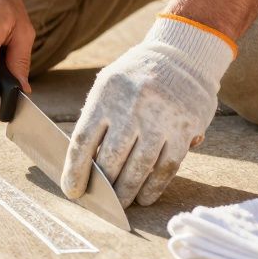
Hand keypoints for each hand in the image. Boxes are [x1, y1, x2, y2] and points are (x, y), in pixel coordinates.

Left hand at [61, 16, 234, 206]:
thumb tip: (83, 164)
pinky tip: (145, 196)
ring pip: (139, 168)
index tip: (72, 191)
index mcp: (107, 95)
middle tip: (99, 199)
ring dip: (127, 191)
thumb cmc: (136, 78)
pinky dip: (154, 187)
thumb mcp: (108, 86)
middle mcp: (132, 107)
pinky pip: (166, 167)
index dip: (75, 171)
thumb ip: (96, 120)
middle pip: (111, 159)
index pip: (83, 141)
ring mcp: (161, 119)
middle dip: (103, 186)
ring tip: (121, 203)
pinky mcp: (185, 129)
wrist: (182, 56)